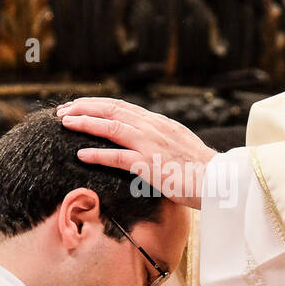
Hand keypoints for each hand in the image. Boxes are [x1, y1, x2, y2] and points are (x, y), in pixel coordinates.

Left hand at [56, 97, 216, 209]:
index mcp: (159, 122)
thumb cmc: (201, 170)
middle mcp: (154, 127)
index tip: (79, 106)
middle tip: (63, 111)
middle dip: (84, 107)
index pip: (122, 106)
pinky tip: (81, 153)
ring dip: (85, 123)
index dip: (97, 104)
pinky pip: (118, 156)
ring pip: (111, 126)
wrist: (221, 181)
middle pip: (112, 110)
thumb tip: (144, 142)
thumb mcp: (179, 145)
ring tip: (65, 122)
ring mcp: (152, 144)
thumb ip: (160, 140)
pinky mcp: (150, 164)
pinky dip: (98, 154)